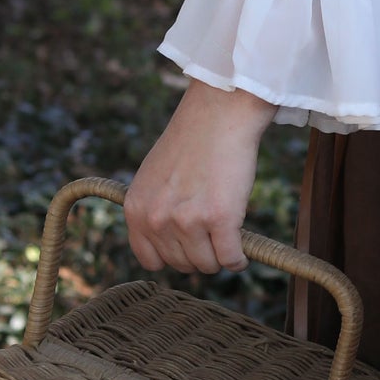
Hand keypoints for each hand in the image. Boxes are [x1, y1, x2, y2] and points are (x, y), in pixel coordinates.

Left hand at [125, 79, 277, 273]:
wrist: (219, 114)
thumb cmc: (193, 142)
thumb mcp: (154, 177)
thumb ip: (155, 210)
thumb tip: (170, 244)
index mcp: (136, 209)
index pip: (150, 260)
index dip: (173, 256)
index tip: (189, 246)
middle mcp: (156, 218)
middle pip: (182, 265)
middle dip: (201, 254)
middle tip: (214, 233)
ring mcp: (187, 221)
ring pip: (208, 265)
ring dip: (221, 256)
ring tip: (227, 234)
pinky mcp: (219, 220)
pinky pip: (231, 260)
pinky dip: (240, 258)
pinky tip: (243, 247)